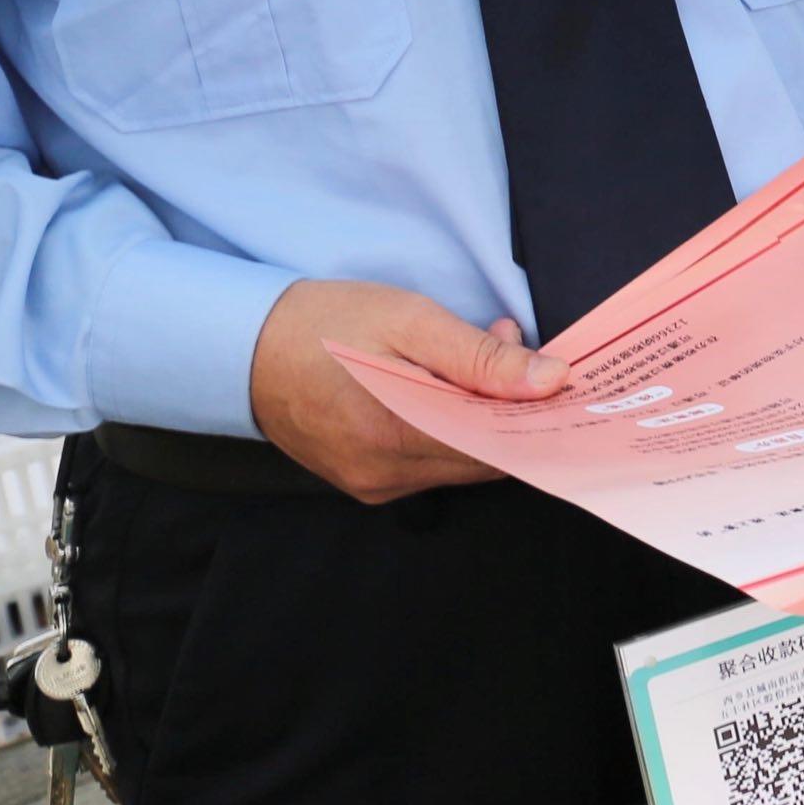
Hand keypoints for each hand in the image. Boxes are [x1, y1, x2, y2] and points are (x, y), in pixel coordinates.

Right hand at [250, 279, 567, 503]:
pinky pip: (430, 463)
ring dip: (481, 415)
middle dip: (510, 408)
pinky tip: (441, 383)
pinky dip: (450, 427)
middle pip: (485, 458)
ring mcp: (372, 484)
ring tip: (470, 352)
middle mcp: (386, 475)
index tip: (562, 378)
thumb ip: (480, 356)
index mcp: (397, 436)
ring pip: (460, 461)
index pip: (502, 449)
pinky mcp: (364, 481)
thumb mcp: (408, 320)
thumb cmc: (324, 324)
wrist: (240, 347)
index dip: (537, 415)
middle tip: (509, 343)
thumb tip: (551, 380)